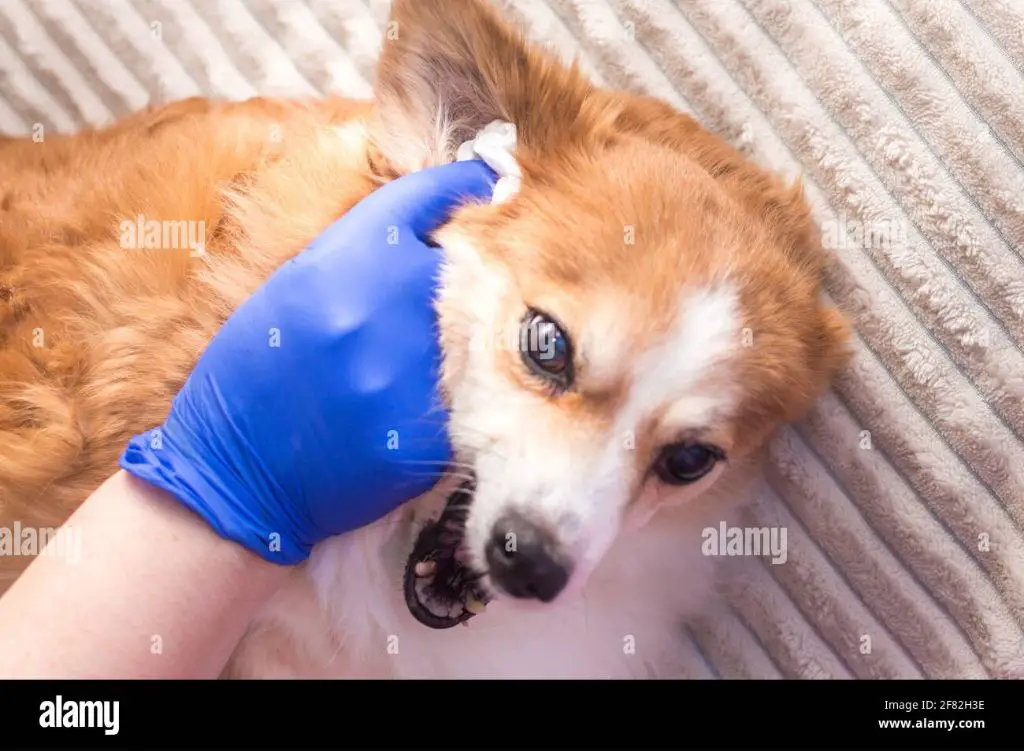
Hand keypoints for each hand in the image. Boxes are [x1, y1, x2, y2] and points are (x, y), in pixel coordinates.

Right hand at [120, 160, 496, 563]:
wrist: (234, 471)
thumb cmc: (255, 372)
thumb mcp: (295, 286)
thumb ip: (362, 251)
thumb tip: (429, 225)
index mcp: (341, 261)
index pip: (427, 199)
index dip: (464, 185)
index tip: (490, 181)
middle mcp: (382, 307)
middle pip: (463, 262)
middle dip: (459, 269)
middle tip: (438, 294)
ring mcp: (411, 373)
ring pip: (476, 329)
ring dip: (460, 334)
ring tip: (410, 360)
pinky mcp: (431, 432)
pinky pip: (471, 395)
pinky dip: (454, 392)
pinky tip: (413, 403)